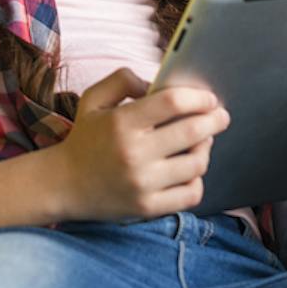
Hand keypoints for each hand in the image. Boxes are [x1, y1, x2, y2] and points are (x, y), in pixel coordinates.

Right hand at [55, 69, 227, 220]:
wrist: (65, 184)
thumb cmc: (85, 136)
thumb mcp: (94, 98)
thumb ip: (124, 80)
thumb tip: (157, 84)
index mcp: (122, 122)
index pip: (172, 103)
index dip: (198, 97)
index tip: (209, 97)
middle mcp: (134, 153)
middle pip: (192, 132)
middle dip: (215, 120)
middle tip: (221, 116)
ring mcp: (143, 184)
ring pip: (196, 164)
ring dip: (206, 148)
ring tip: (204, 140)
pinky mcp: (148, 207)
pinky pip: (191, 194)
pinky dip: (197, 180)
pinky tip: (191, 169)